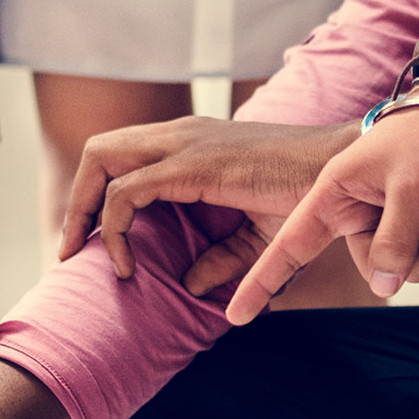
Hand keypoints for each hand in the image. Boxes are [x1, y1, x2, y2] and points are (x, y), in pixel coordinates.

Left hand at [60, 116, 365, 294]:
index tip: (90, 245)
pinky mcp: (192, 165)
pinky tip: (126, 265)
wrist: (345, 170)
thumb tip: (190, 283)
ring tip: (84, 255)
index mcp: (192, 143)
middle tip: (72, 248)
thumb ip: (223, 256)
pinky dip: (113, 230)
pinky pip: (126, 194)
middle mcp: (182, 134)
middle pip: (100, 150)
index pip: (122, 155)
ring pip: (100, 160)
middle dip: (77, 201)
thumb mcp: (259, 234)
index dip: (96, 198)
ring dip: (82, 211)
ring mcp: (184, 144)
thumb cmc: (312, 196)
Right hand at [227, 106, 418, 325]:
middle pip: (377, 269)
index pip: (288, 247)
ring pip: (412, 269)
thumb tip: (384, 288)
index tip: (235, 316)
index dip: (261, 282)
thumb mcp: (409, 186)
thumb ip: (394, 240)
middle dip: (416, 252)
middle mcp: (357, 214)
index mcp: (334, 196)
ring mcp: (391, 223)